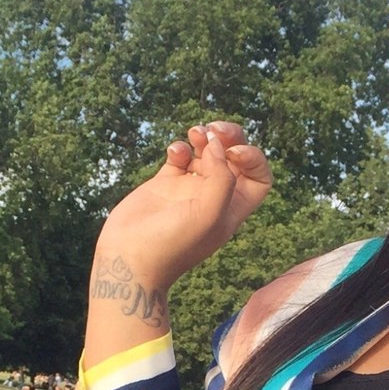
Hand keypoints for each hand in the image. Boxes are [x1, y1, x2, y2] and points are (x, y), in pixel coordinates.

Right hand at [94, 121, 271, 292]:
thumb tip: (217, 145)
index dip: (253, 158)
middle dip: (229, 138)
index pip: (259, 178)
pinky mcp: (164, 185)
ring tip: (194, 133)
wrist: (129, 260)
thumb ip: (221, 177)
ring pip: (207, 153)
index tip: (232, 154)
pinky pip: (180, 157)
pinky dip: (179, 147)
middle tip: (213, 130)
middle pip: (235, 158)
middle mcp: (214, 198)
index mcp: (232, 209)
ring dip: (204, 136)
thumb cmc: (172, 245)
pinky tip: (174, 153)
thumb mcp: (208, 215)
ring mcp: (189, 190)